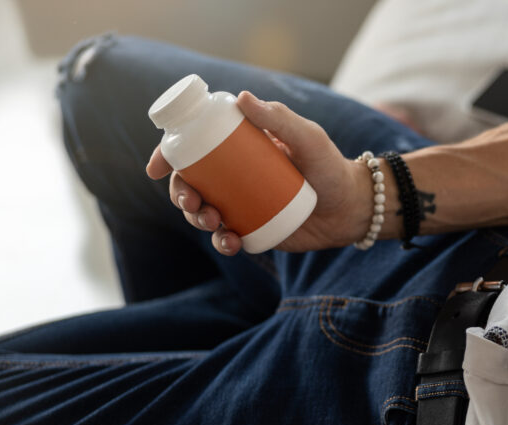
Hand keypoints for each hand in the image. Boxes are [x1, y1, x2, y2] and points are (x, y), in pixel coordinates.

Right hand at [146, 92, 375, 254]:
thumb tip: (242, 98)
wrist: (353, 208)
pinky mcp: (255, 229)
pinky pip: (227, 237)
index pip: (194, 147)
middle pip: (191, 182)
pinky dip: (222, 242)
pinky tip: (229, 242)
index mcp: (239, 148)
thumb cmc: (331, 167)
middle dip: (180, 194)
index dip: (166, 155)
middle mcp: (236, 175)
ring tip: (213, 221)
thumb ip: (280, 118)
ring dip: (196, 218)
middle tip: (191, 202)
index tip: (154, 168)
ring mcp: (243, 203)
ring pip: (204, 211)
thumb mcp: (309, 138)